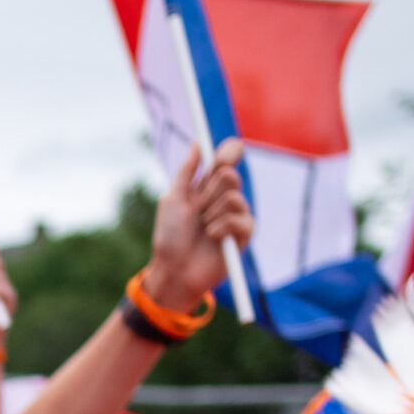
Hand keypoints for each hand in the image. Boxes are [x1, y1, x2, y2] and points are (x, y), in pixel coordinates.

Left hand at [144, 138, 253, 315]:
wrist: (174, 270)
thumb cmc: (170, 238)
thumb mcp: (173, 200)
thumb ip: (186, 172)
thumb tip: (198, 143)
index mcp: (206, 187)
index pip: (226, 160)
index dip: (227, 153)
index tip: (219, 157)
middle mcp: (223, 198)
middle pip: (229, 174)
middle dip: (209, 191)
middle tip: (198, 208)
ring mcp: (235, 215)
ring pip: (233, 196)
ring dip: (211, 213)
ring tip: (202, 228)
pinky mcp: (244, 234)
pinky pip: (239, 218)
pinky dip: (220, 227)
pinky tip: (211, 238)